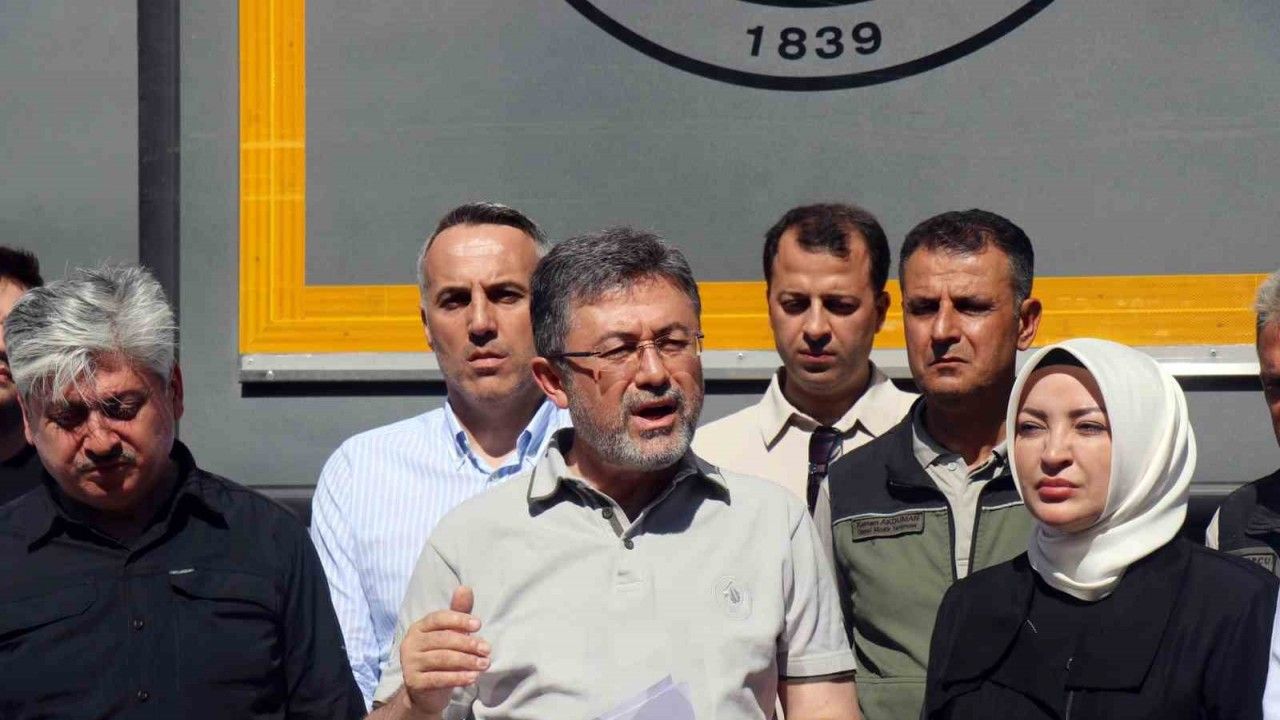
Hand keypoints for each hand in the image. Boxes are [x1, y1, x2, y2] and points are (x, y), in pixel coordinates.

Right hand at [400, 586, 489, 715]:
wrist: (425, 693)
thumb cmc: (441, 657)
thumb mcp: (450, 634)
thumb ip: (458, 613)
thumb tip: (465, 587)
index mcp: (419, 627)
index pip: (438, 618)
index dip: (459, 619)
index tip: (479, 624)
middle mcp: (410, 643)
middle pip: (442, 639)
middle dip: (468, 643)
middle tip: (487, 650)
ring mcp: (409, 663)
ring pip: (442, 658)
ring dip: (466, 661)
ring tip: (484, 664)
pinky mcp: (413, 682)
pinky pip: (438, 678)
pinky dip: (458, 678)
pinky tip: (473, 678)